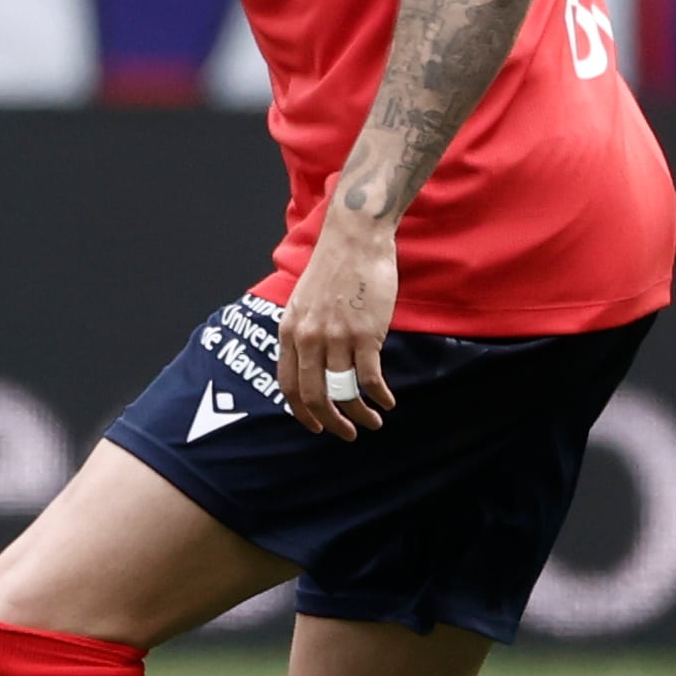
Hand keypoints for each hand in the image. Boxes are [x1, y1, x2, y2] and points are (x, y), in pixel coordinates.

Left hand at [277, 214, 396, 440]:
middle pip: (314, 396)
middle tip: (346, 434)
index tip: (316, 426)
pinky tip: (388, 402)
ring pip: (344, 391)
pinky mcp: (366, 334)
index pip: (288, 385)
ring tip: (372, 423)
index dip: (301, 412)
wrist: (354, 240)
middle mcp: (308, 338)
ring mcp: (336, 337)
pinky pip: (370, 379)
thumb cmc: (332, 270)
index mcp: (289, 331)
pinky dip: (379, 397)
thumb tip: (308, 364)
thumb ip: (302, 333)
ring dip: (360, 414)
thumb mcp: (302, 303)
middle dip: (331, 422)